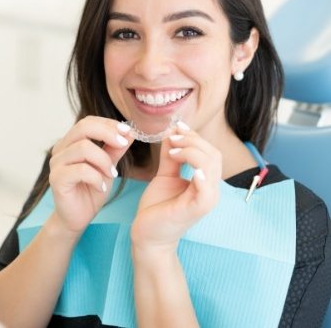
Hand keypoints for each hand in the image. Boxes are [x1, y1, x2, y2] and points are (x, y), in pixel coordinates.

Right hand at [49, 116, 133, 234]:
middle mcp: (61, 149)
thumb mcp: (108, 166)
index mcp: (71, 142)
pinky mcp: (57, 179)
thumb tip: (130, 132)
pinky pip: (81, 170)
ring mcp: (56, 163)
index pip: (88, 122)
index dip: (108, 124)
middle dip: (107, 133)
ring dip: (104, 160)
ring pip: (83, 148)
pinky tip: (102, 187)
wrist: (77, 218)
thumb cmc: (91, 190)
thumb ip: (115, 149)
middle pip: (83, 127)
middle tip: (123, 144)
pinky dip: (97, 177)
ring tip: (112, 175)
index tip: (128, 131)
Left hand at [131, 122, 220, 250]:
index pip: (209, 151)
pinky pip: (206, 190)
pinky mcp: (197, 209)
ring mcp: (206, 200)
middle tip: (172, 137)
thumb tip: (173, 133)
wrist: (148, 234)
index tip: (176, 126)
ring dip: (191, 151)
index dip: (194, 136)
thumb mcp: (165, 175)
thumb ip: (171, 156)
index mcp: (205, 181)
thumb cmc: (157, 206)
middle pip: (213, 155)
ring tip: (173, 151)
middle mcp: (210, 189)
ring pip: (211, 166)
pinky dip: (200, 175)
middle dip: (193, 140)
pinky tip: (187, 166)